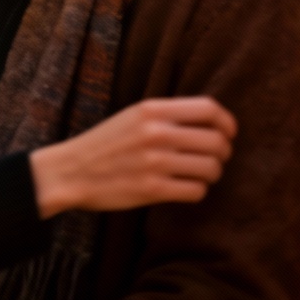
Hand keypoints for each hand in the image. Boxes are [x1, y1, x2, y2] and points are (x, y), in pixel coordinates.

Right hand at [29, 96, 236, 218]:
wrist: (71, 170)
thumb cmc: (105, 143)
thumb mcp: (132, 116)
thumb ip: (167, 116)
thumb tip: (213, 123)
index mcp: (151, 109)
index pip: (209, 108)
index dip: (227, 123)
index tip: (227, 133)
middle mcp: (156, 132)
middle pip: (217, 141)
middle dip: (222, 153)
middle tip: (211, 158)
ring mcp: (155, 161)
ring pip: (212, 169)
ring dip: (210, 174)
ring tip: (194, 173)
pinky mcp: (153, 189)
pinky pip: (197, 191)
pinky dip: (195, 191)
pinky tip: (181, 187)